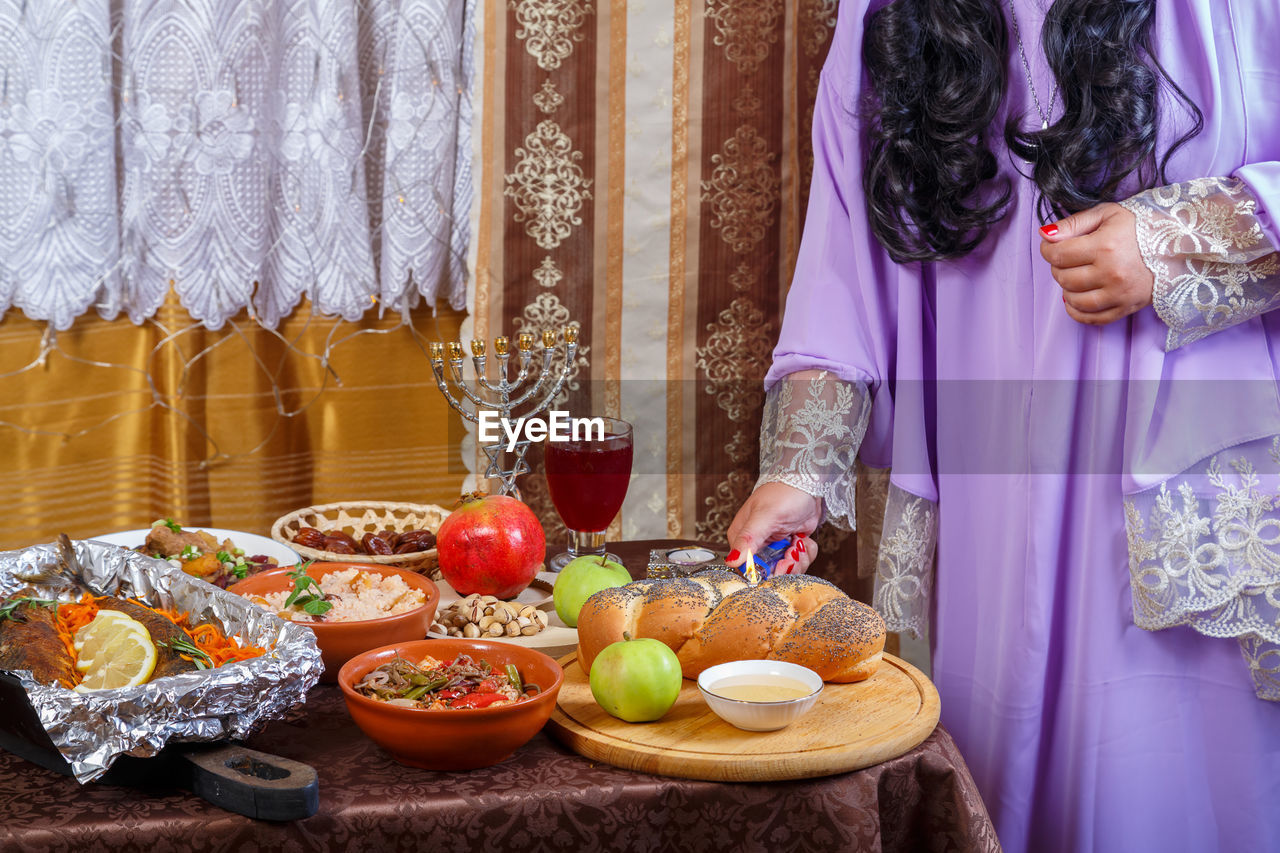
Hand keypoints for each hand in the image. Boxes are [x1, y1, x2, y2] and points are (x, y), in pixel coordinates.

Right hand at [726, 482, 821, 574]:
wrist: (807, 484)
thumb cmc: (783, 493)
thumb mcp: (765, 517)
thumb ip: (748, 539)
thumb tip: (732, 560)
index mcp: (742, 538)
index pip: (749, 568)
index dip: (767, 572)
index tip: (782, 563)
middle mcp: (756, 545)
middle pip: (769, 573)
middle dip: (787, 566)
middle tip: (793, 552)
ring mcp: (774, 546)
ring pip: (786, 569)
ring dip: (798, 558)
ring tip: (799, 541)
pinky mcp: (789, 545)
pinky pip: (798, 561)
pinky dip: (805, 552)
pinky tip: (803, 539)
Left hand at [1039, 202, 1153, 325]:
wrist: (1179, 244)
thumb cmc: (1140, 226)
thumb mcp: (1107, 214)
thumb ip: (1073, 223)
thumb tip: (1045, 235)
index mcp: (1105, 246)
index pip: (1057, 255)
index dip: (1047, 250)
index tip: (1051, 246)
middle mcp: (1111, 272)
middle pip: (1063, 277)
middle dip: (1058, 267)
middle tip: (1067, 259)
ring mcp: (1119, 293)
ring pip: (1073, 299)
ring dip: (1066, 288)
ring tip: (1075, 275)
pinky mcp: (1126, 307)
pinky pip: (1091, 318)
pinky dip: (1076, 311)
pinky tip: (1076, 298)